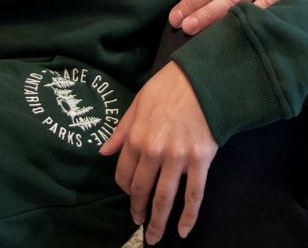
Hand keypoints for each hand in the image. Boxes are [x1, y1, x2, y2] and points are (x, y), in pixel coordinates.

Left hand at [100, 63, 217, 243]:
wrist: (204, 76)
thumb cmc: (171, 85)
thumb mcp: (139, 101)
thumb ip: (121, 129)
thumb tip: (103, 152)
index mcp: (137, 136)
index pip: (124, 174)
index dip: (124, 189)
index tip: (129, 194)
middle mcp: (155, 151)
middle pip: (142, 190)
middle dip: (138, 210)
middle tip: (139, 221)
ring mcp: (178, 158)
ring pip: (165, 198)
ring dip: (158, 222)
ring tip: (155, 237)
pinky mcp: (200, 160)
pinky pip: (194, 194)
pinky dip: (188, 217)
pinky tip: (183, 231)